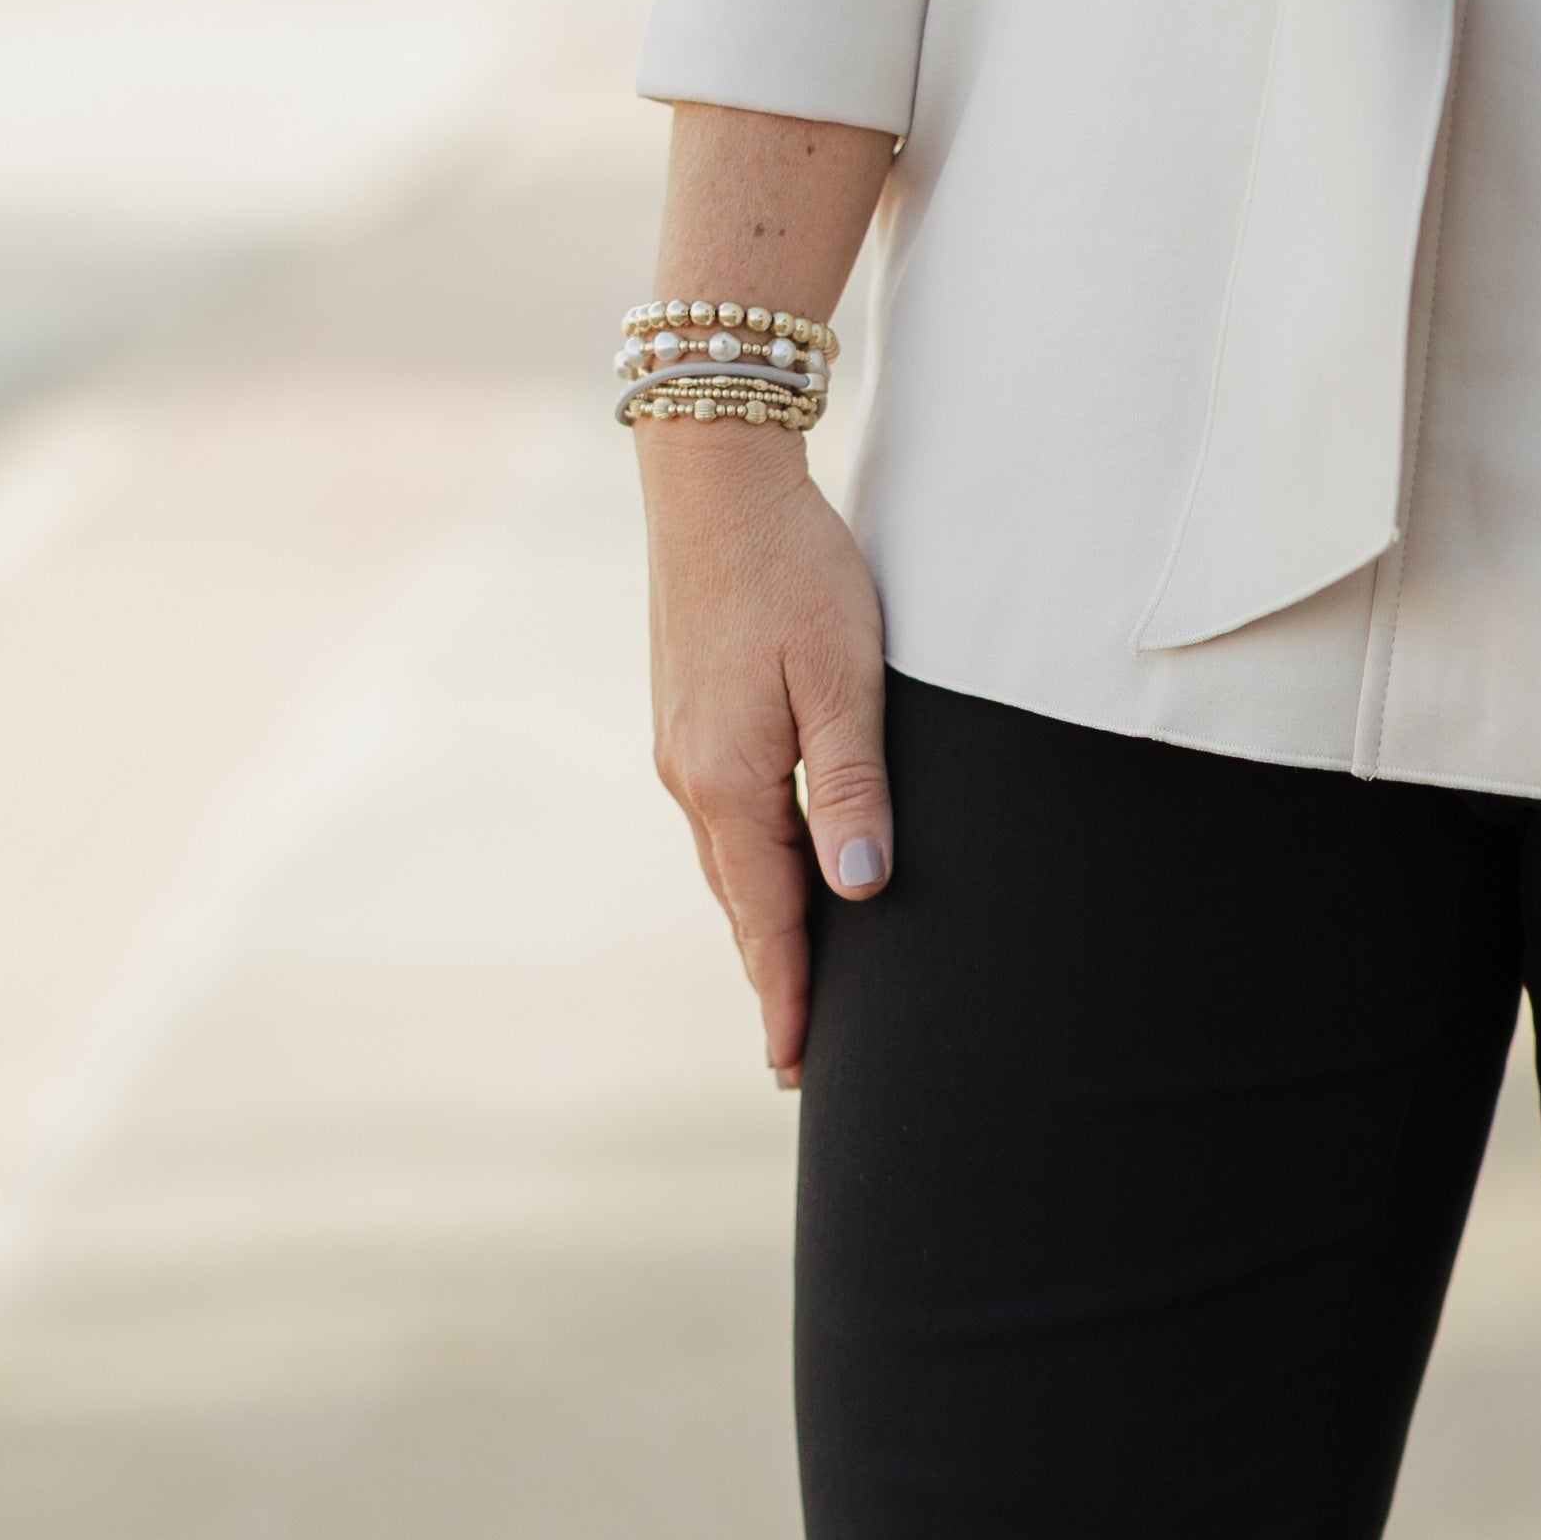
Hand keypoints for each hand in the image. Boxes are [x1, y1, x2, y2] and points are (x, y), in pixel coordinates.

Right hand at [644, 428, 892, 1088]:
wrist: (713, 473)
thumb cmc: (795, 566)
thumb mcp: (844, 677)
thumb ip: (853, 786)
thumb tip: (860, 891)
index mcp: (729, 780)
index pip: (767, 920)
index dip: (788, 996)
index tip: (797, 1067)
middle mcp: (691, 776)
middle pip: (740, 905)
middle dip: (772, 979)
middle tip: (797, 1057)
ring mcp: (681, 746)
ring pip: (729, 864)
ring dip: (758, 927)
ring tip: (789, 983)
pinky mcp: (686, 717)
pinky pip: (722, 821)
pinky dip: (746, 870)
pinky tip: (768, 878)